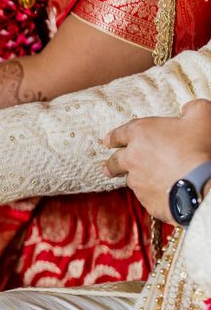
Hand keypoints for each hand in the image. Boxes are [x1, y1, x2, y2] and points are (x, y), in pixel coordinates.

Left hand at [104, 99, 210, 221]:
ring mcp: (137, 181)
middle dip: (111, 163)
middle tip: (108, 168)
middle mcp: (132, 158)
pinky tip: (162, 192)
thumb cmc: (200, 147)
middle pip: (115, 161)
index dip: (114, 137)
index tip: (108, 141)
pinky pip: (146, 196)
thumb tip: (187, 109)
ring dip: (136, 178)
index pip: (119, 134)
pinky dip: (153, 193)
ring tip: (143, 180)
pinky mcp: (146, 200)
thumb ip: (192, 109)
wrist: (200, 184)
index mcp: (141, 134)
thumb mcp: (202, 116)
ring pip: (131, 179)